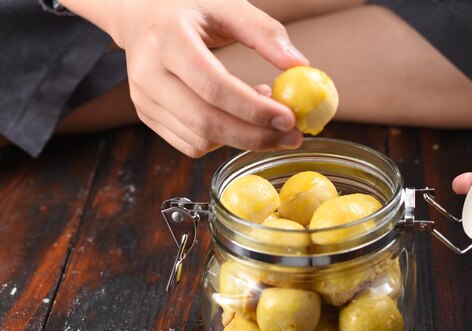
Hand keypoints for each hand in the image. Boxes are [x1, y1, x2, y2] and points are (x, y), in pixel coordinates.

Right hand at [63, 0, 308, 156]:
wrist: (139, 18)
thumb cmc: (190, 9)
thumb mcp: (227, 6)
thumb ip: (265, 33)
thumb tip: (301, 66)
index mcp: (167, 37)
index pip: (213, 85)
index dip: (253, 109)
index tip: (289, 119)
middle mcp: (148, 72)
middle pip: (205, 122)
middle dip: (254, 136)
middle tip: (292, 136)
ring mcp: (143, 98)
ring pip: (200, 140)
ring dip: (240, 136)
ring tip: (263, 113)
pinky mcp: (147, 116)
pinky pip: (191, 145)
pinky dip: (222, 140)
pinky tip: (236, 117)